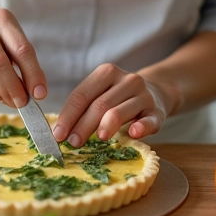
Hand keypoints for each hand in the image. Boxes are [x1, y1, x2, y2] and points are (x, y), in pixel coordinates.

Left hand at [52, 64, 173, 147]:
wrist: (156, 91)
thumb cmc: (119, 97)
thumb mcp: (102, 93)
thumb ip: (84, 107)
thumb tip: (60, 132)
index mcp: (106, 72)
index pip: (82, 95)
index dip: (68, 116)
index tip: (58, 135)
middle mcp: (126, 80)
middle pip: (99, 104)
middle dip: (83, 125)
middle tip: (73, 143)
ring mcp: (143, 95)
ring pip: (120, 111)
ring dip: (107, 126)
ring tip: (98, 139)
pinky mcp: (157, 111)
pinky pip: (149, 120)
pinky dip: (141, 127)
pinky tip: (133, 133)